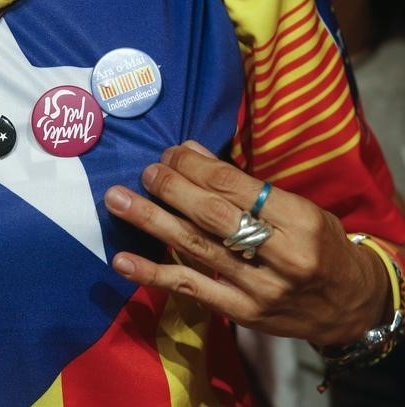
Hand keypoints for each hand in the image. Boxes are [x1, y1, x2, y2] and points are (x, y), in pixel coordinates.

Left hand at [104, 140, 390, 345]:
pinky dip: (153, 274)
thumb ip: (244, 184)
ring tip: (117, 200)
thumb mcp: (297, 208)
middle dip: (172, 189)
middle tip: (146, 171)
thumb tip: (189, 151)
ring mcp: (258, 287)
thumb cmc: (319, 245)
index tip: (169, 153)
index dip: (195, 167)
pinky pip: (189, 289)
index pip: (234, 186)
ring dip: (151, 221)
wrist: (348, 306)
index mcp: (299, 220)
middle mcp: (280, 254)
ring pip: (195, 247)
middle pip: (212, 215)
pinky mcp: (241, 313)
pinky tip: (122, 260)